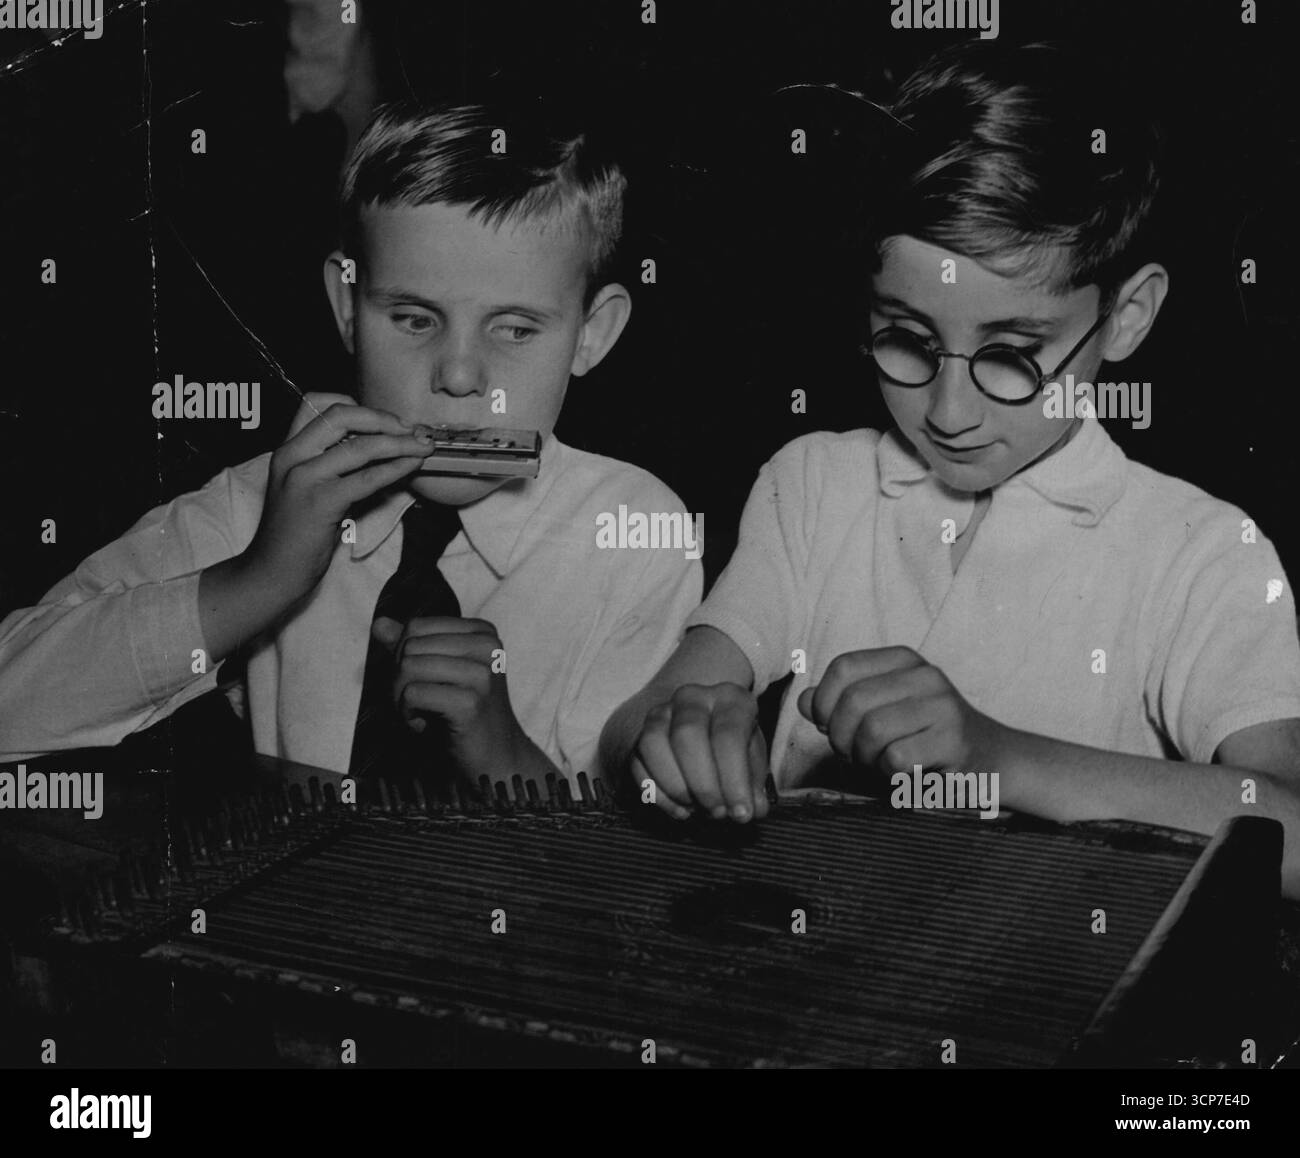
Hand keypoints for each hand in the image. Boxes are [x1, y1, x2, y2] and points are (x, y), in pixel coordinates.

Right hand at [242, 396, 435, 606]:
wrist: (273, 570)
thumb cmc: (297, 533)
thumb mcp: (310, 488)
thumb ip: (337, 465)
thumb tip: (385, 451)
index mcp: (288, 448)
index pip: (316, 402)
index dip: (357, 405)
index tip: (385, 419)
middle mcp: (292, 456)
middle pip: (341, 414)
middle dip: (383, 418)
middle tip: (411, 430)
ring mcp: (304, 478)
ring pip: (360, 446)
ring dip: (399, 443)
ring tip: (423, 446)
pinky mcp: (321, 502)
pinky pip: (367, 478)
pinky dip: (395, 468)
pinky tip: (412, 467)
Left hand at [373, 615, 540, 784]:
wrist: (494, 758)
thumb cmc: (462, 714)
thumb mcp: (436, 674)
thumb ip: (409, 647)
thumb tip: (378, 623)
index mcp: (483, 633)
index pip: (416, 627)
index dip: (404, 657)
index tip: (422, 684)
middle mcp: (487, 647)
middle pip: (409, 646)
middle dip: (400, 679)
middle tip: (418, 705)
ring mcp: (482, 674)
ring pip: (408, 667)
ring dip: (400, 698)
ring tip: (420, 714)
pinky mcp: (471, 702)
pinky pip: (412, 694)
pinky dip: (407, 715)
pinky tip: (425, 726)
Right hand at [631, 683, 769, 822]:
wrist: (707, 736)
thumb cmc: (735, 750)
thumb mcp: (754, 763)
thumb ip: (754, 786)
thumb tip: (752, 808)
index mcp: (730, 698)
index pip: (728, 735)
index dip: (734, 779)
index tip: (741, 813)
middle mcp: (693, 697)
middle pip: (687, 735)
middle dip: (703, 784)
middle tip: (717, 812)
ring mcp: (661, 712)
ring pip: (653, 743)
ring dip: (675, 786)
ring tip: (697, 809)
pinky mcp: (640, 735)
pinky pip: (637, 762)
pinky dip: (656, 794)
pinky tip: (680, 810)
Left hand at [796, 646, 1010, 777]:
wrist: (992, 761)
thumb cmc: (925, 737)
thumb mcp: (882, 711)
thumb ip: (840, 704)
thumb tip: (803, 700)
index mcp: (903, 660)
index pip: (843, 667)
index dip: (823, 701)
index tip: (826, 724)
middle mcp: (925, 675)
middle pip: (852, 701)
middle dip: (840, 736)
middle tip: (853, 753)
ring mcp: (942, 706)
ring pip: (871, 730)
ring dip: (864, 757)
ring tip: (878, 762)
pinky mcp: (953, 740)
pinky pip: (895, 758)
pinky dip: (888, 773)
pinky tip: (902, 773)